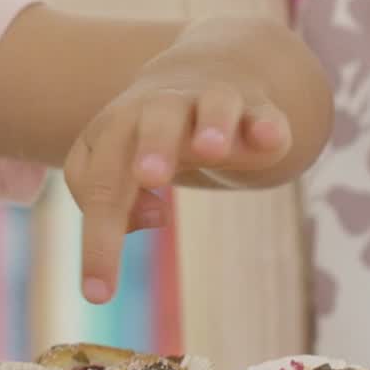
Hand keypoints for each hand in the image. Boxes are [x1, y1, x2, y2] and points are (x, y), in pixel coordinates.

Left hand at [63, 73, 291, 304]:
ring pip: (212, 105)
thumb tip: (151, 216)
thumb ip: (115, 203)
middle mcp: (161, 108)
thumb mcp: (117, 168)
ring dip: (211, 126)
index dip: (98, 237)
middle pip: (151, 123)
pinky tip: (271, 141)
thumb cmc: (148, 139)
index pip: (98, 180)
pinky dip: (268, 126)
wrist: (206, 75)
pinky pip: (265, 116)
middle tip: (148, 176)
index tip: (99, 295)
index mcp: (117, 127)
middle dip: (151, 148)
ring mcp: (211, 102)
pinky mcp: (257, 108)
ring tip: (211, 149)